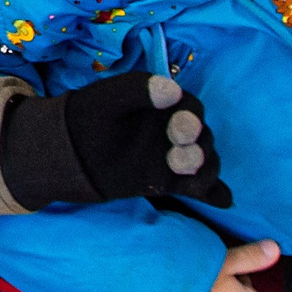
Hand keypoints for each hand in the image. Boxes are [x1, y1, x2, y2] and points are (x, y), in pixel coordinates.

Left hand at [0, 68, 232, 209]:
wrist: (67, 150)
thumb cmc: (89, 114)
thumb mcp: (109, 96)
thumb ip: (139, 90)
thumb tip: (173, 91)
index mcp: (164, 104)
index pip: (191, 109)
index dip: (191, 119)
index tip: (178, 129)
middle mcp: (174, 129)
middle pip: (203, 138)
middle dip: (199, 148)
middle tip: (179, 159)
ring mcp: (173, 156)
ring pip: (205, 163)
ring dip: (206, 171)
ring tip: (190, 179)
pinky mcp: (168, 181)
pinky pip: (199, 188)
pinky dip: (215, 194)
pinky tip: (224, 201)